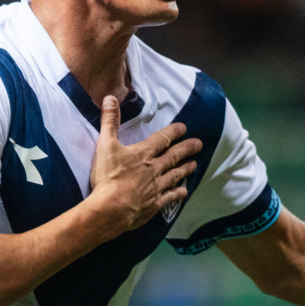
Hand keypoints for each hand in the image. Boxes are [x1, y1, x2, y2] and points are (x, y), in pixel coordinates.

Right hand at [89, 95, 200, 234]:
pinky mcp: (154, 204)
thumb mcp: (105, 144)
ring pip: (175, 175)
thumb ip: (109, 121)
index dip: (174, 132)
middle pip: (173, 156)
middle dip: (186, 149)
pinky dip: (178, 192)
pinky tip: (184, 191)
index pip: (162, 139)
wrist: (111, 208)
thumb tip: (110, 97)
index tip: (184, 128)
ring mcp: (156, 187)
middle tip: (199, 144)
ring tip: (194, 164)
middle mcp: (154, 168)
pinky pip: (170, 196)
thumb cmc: (108, 176)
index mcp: (144, 153)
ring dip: (185, 169)